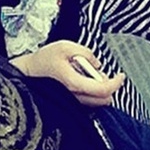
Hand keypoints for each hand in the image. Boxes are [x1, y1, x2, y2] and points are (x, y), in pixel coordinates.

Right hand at [10, 41, 125, 106]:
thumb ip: (85, 53)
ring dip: (100, 89)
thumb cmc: (44, 60)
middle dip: (108, 86)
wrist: (28, 72)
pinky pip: (89, 101)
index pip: (103, 90)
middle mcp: (75, 96)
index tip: (121, 75)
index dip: (116, 83)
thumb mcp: (65, 46)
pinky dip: (93, 92)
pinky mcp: (70, 103)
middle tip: (100, 72)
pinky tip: (84, 80)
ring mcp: (72, 102)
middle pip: (104, 99)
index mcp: (74, 83)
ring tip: (89, 74)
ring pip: (97, 102)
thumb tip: (97, 63)